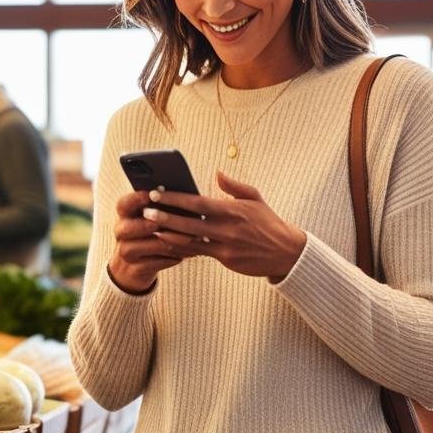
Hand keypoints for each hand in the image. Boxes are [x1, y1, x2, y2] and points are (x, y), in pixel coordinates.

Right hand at [108, 190, 191, 293]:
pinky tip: (186, 254)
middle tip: (163, 222)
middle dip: (148, 224)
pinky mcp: (135, 269)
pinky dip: (172, 258)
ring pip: (146, 246)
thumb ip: (161, 209)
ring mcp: (126, 252)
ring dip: (170, 242)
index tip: (151, 195)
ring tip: (191, 238)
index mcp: (124, 215)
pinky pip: (155, 263)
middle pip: (128, 227)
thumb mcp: (149, 220)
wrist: (133, 268)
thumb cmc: (148, 235)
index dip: (135, 199)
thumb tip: (184, 198)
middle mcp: (121, 232)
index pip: (124, 204)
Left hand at [144, 171, 305, 281]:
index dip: (175, 198)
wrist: (286, 252)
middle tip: (146, 212)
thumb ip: (234, 186)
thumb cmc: (268, 222)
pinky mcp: (226, 260)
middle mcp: (227, 228)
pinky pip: (199, 253)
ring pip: (191, 241)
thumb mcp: (255, 198)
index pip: (198, 202)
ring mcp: (225, 246)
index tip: (157, 193)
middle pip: (189, 223)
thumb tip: (217, 172)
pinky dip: (182, 248)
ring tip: (150, 230)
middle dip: (165, 217)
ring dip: (169, 235)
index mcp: (232, 209)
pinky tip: (167, 244)